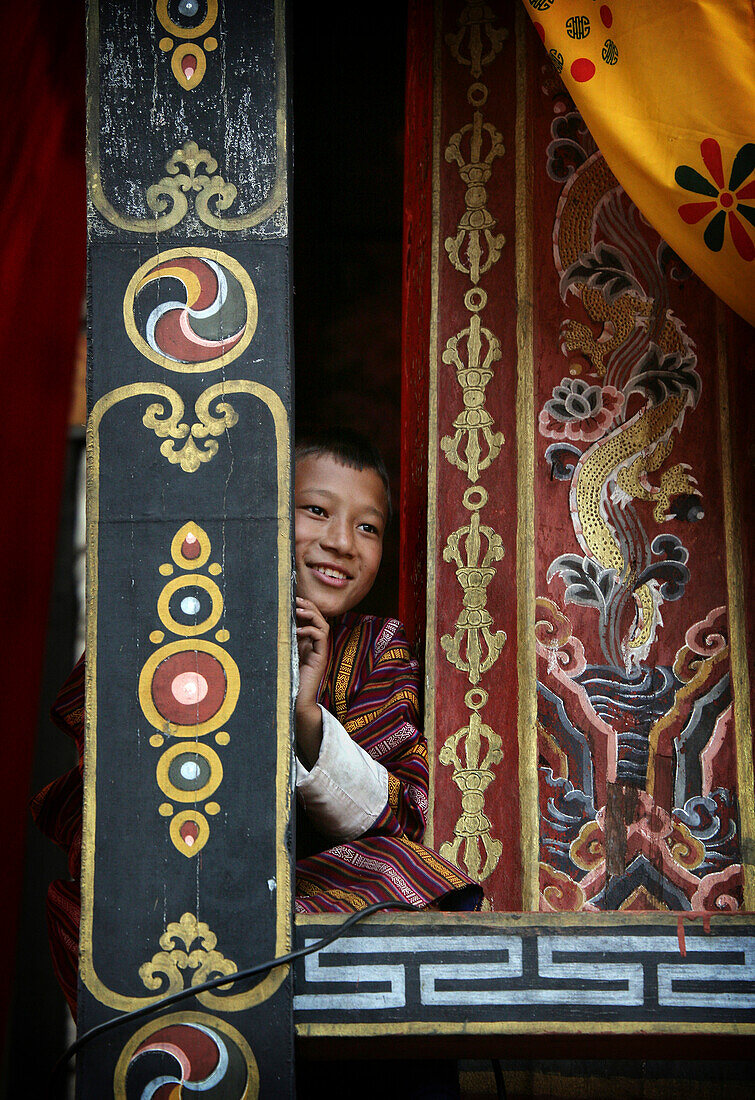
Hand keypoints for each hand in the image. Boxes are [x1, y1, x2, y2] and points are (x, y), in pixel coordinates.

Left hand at [295, 597, 328, 766]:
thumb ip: (282, 641)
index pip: (311, 619)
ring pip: (323, 624)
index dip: (305, 607)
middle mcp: (316, 645)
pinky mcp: (321, 657)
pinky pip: (322, 636)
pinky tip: (298, 630)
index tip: (293, 598)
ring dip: (312, 614)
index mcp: (308, 643)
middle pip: (319, 618)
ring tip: (299, 609)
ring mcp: (320, 651)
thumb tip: (269, 624)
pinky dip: (310, 630)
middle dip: (309, 606)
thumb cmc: (285, 679)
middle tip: (297, 598)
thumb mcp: (282, 655)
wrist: (295, 701)